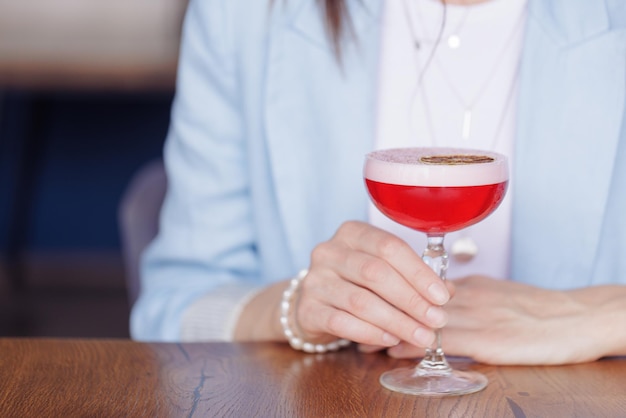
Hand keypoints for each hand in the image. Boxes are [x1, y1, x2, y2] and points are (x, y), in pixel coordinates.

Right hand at [294, 221, 450, 348]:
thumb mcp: (383, 271)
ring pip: (360, 301)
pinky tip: (391, 339)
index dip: (418, 272)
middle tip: (437, 320)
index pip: (389, 247)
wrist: (313, 303)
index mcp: (352, 233)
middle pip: (375, 273)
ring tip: (422, 335)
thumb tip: (447, 291)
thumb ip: (413, 277)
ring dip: (397, 321)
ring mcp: (315, 280)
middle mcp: (329, 252)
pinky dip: (371, 332)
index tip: (442, 296)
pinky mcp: (307, 309)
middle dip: (412, 300)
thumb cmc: (356, 283)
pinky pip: (342, 322)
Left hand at [379, 276, 623, 364]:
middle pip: (409, 297)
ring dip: (387, 327)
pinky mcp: (485, 338)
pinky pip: (440, 339)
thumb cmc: (536, 309)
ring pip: (417, 317)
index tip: (365, 298)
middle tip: (351, 314)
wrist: (575, 317)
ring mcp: (473, 315)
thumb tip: (437, 299)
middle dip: (378, 308)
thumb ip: (464, 296)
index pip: (415, 285)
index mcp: (464, 285)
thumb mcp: (494, 294)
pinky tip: (392, 350)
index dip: (388, 293)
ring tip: (361, 336)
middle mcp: (463, 295)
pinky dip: (412, 344)